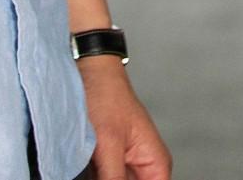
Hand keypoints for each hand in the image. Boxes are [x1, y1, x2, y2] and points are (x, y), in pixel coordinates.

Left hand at [79, 59, 169, 179]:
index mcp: (155, 163)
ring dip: (104, 179)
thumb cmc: (104, 97)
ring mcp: (125, 166)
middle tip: (99, 172)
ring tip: (93, 167)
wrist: (89, 73)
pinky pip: (106, 179)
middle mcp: (144, 167)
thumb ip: (113, 179)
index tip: (109, 179)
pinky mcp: (108, 163)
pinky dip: (97, 177)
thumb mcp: (108, 144)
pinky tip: (86, 171)